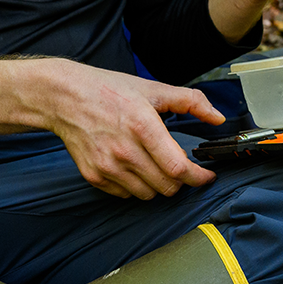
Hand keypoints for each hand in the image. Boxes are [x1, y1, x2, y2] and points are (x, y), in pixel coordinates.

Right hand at [35, 59, 224, 199]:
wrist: (64, 97)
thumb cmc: (108, 90)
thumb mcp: (152, 88)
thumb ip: (190, 101)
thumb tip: (217, 117)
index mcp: (142, 125)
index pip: (178, 168)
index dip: (198, 177)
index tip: (206, 176)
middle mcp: (124, 150)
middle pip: (166, 186)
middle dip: (181, 181)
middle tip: (180, 168)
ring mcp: (107, 166)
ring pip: (148, 194)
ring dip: (158, 184)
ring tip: (154, 164)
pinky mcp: (94, 176)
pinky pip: (125, 194)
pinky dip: (135, 186)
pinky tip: (133, 166)